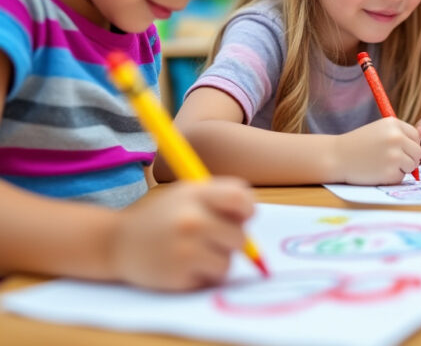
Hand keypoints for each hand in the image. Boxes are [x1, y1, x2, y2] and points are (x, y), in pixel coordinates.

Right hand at [110, 178, 254, 290]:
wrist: (116, 242)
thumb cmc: (161, 217)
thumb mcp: (186, 195)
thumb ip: (219, 199)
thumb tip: (251, 217)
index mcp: (195, 194)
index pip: (240, 198)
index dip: (246, 210)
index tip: (240, 217)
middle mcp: (191, 219)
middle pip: (240, 236)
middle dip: (230, 241)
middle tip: (210, 239)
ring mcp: (184, 248)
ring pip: (229, 261)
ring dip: (218, 260)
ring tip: (193, 252)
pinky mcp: (179, 275)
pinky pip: (213, 279)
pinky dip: (204, 276)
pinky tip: (183, 266)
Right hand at [335, 117, 420, 184]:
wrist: (337, 157)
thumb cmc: (357, 144)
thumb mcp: (378, 129)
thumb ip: (399, 135)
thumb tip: (420, 149)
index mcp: (393, 124)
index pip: (416, 136)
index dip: (409, 144)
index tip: (398, 149)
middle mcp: (396, 138)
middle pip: (418, 152)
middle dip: (409, 158)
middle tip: (393, 160)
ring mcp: (394, 155)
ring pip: (411, 165)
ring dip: (401, 168)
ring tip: (382, 164)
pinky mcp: (390, 172)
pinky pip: (401, 177)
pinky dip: (391, 177)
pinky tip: (377, 171)